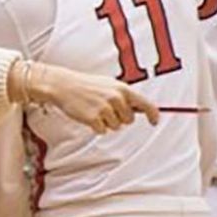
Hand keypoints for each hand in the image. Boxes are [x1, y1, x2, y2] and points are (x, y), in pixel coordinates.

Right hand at [20, 62, 158, 131]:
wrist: (63, 85)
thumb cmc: (86, 85)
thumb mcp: (109, 85)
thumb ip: (125, 96)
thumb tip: (142, 109)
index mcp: (122, 89)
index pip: (146, 104)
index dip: (153, 115)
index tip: (154, 121)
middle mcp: (116, 99)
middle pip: (129, 120)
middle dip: (119, 118)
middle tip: (104, 108)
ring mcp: (105, 109)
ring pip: (115, 126)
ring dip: (106, 122)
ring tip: (94, 109)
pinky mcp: (94, 119)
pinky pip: (102, 131)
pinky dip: (96, 127)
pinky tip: (87, 115)